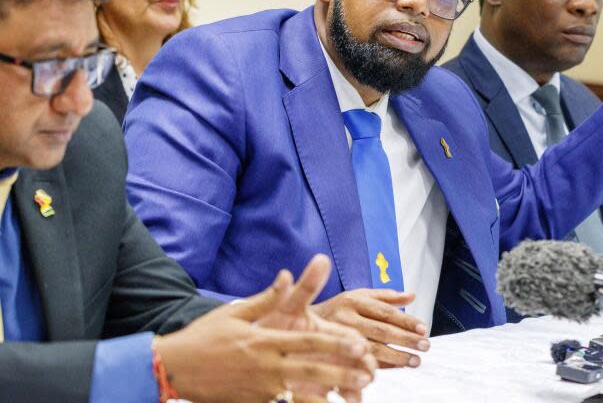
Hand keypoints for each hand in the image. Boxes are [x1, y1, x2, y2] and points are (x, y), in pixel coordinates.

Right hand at [156, 255, 375, 402]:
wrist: (173, 368)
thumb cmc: (204, 336)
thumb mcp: (234, 312)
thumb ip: (266, 297)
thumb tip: (288, 275)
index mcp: (263, 341)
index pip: (306, 343)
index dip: (335, 345)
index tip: (359, 345)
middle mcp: (265, 366)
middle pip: (310, 370)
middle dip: (341, 373)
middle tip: (368, 375)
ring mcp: (259, 389)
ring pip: (300, 392)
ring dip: (328, 393)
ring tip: (353, 395)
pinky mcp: (252, 402)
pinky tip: (322, 402)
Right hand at [313, 289, 430, 367]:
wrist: (296, 323)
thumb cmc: (336, 309)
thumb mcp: (357, 295)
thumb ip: (385, 296)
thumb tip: (412, 296)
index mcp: (353, 300)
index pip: (385, 311)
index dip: (405, 320)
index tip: (423, 328)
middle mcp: (345, 317)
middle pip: (380, 330)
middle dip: (405, 339)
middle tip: (425, 346)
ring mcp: (337, 337)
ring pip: (370, 349)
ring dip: (395, 357)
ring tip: (414, 361)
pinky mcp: (332, 353)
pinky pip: (358, 362)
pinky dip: (378, 366)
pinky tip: (395, 368)